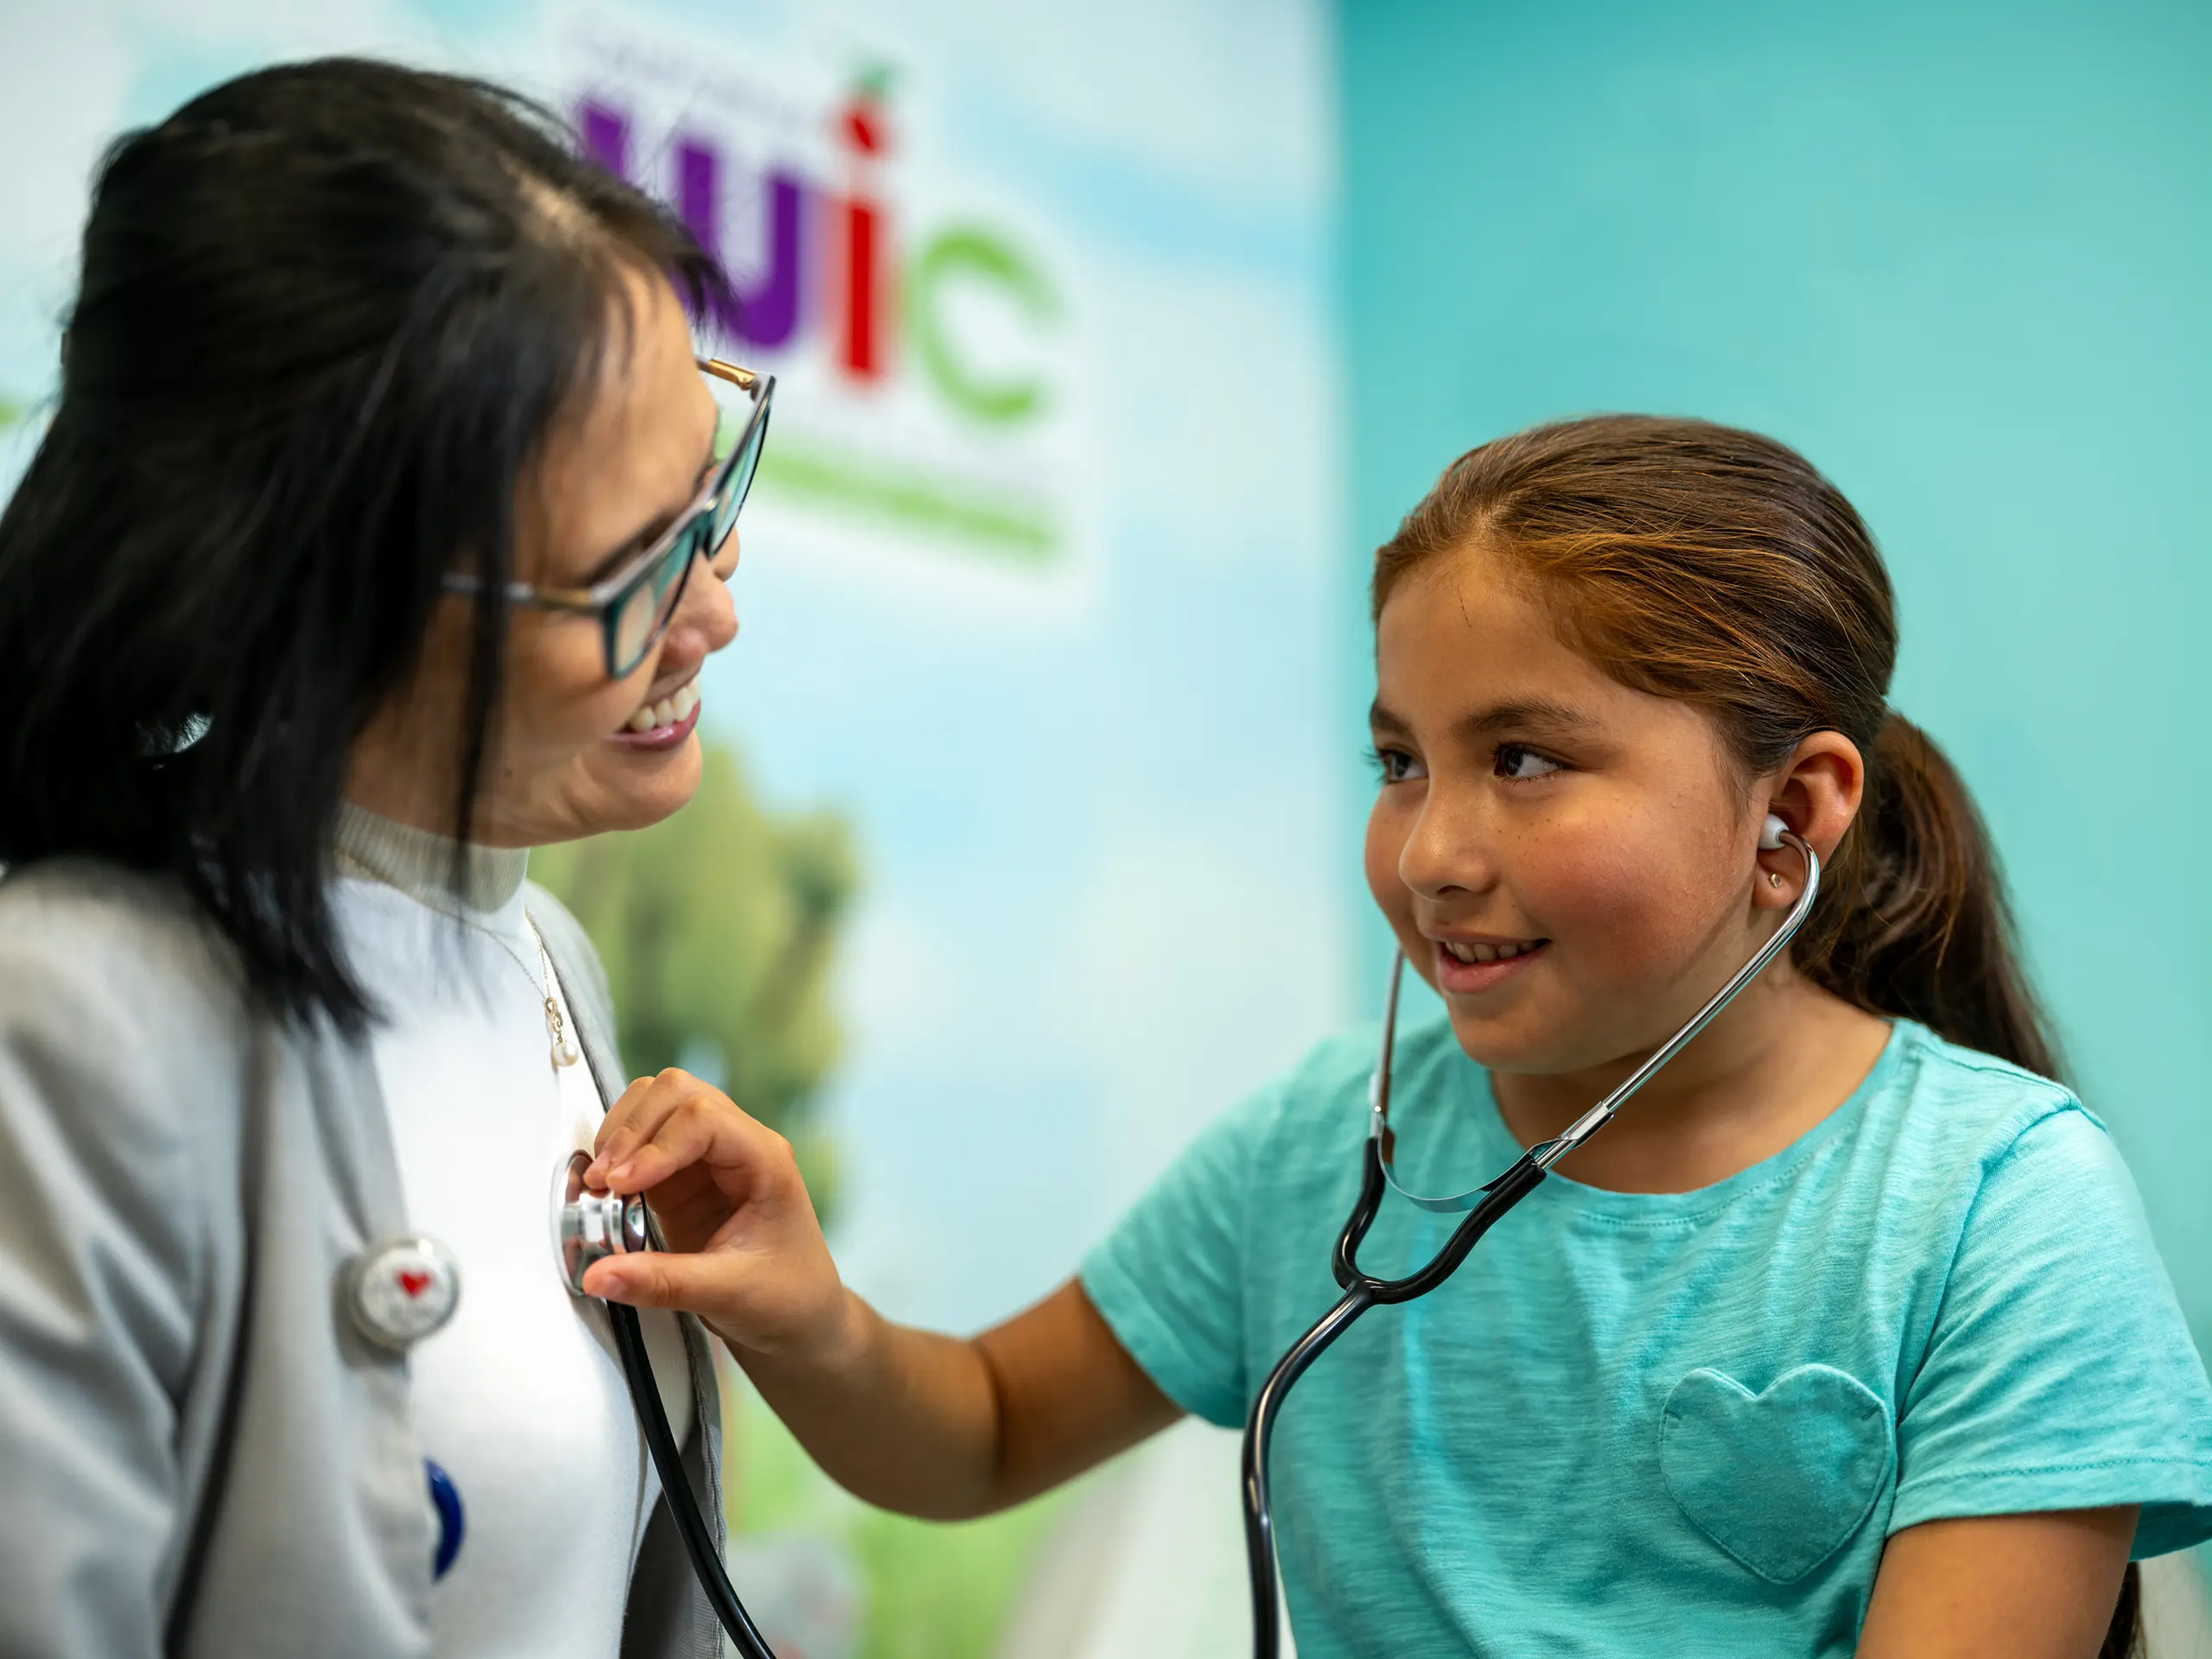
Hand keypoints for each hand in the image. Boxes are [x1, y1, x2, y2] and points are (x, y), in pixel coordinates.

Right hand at [581, 1069, 854, 1365]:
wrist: (801, 1318)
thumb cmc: (786, 1298)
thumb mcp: (726, 1294)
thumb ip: (659, 1282)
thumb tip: (597, 1275)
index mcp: (765, 1160)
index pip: (705, 1119)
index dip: (655, 1145)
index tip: (619, 1184)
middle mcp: (738, 1147)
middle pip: (677, 1092)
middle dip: (632, 1128)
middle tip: (601, 1180)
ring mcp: (708, 1158)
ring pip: (657, 1105)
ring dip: (622, 1135)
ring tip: (599, 1183)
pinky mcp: (682, 1178)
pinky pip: (643, 1144)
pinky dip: (618, 1156)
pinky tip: (606, 1191)